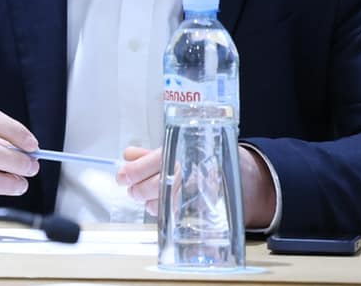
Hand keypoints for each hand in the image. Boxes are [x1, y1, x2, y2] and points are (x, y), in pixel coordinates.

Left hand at [118, 143, 275, 229]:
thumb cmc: (202, 158)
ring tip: (142, 192)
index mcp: (178, 155)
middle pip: (146, 188)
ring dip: (145, 199)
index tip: (121, 175)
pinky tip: (157, 200)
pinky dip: (157, 207)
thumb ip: (150, 153)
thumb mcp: (177, 147)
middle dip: (135, 188)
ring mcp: (188, 195)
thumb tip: (128, 155)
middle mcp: (183, 176)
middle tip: (129, 184)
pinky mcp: (192, 210)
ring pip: (154, 204)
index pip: (144, 165)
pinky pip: (167, 213)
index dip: (130, 172)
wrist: (239, 174)